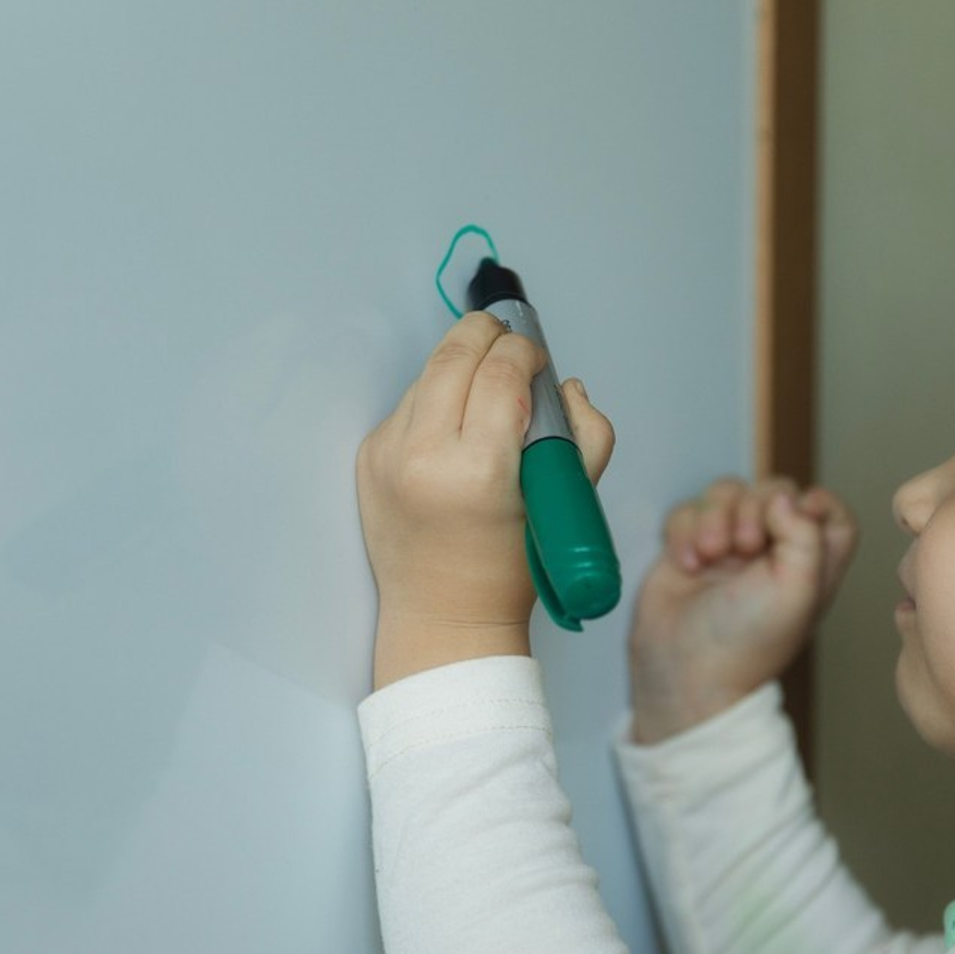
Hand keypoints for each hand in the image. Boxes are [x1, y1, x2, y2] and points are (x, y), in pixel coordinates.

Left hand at [357, 312, 613, 687]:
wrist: (442, 619)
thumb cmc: (509, 571)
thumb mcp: (566, 505)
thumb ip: (586, 436)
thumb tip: (565, 386)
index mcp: (478, 471)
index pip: (502, 373)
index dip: (524, 351)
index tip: (536, 357)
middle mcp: (422, 458)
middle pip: (454, 356)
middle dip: (485, 334)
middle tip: (507, 338)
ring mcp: (387, 456)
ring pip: (427, 375)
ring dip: (459, 367)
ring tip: (484, 387)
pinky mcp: (368, 458)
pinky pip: (406, 406)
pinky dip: (434, 401)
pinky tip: (454, 427)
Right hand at [629, 477, 856, 742]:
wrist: (685, 670)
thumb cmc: (747, 643)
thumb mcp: (798, 591)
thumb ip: (806, 534)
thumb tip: (784, 498)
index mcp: (810, 564)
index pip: (828, 511)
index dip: (816, 503)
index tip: (800, 515)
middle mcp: (771, 552)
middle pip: (773, 491)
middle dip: (754, 509)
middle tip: (744, 548)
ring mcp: (727, 548)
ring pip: (726, 494)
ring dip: (714, 518)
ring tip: (709, 556)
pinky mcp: (687, 548)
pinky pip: (686, 511)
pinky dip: (684, 531)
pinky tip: (687, 565)